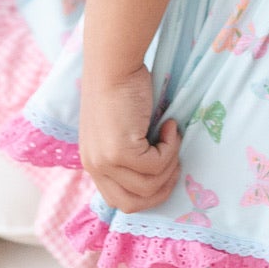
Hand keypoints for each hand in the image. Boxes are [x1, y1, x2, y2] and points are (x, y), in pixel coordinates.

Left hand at [79, 66, 181, 212]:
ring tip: (171, 136)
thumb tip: (158, 175)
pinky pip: (156, 166)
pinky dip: (170, 148)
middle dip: (162, 188)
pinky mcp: (120, 151)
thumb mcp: (121, 130)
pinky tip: (168, 125)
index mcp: (93, 163)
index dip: (146, 194)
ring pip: (149, 186)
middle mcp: (95, 166)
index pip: (118, 201)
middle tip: (175, 161)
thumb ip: (129, 154)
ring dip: (169, 164)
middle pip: (132, 204)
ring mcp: (106, 161)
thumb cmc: (121, 87)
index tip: (165, 173)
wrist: (114, 63)